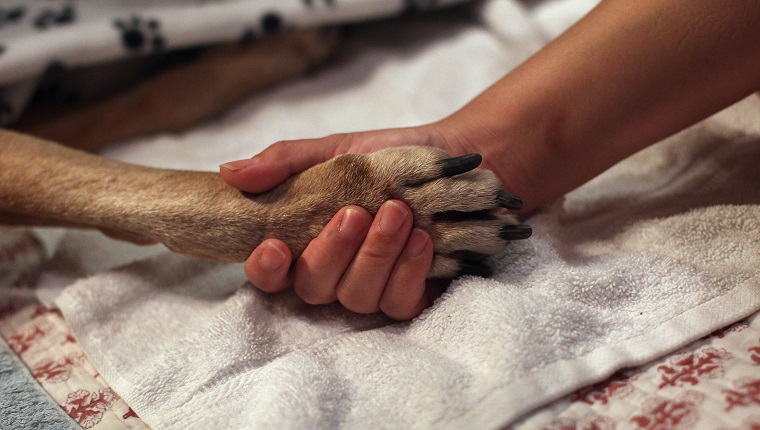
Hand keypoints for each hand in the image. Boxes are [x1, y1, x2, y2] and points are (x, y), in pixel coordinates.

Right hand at [220, 125, 484, 319]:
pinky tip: (421, 240)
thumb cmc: (387, 156)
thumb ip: (286, 162)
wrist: (453, 159)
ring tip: (398, 213)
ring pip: (356, 297)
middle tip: (356, 212)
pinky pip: (398, 304)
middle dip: (332, 252)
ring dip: (375, 256)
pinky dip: (408, 272)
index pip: (270, 273)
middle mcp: (333, 270)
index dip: (265, 269)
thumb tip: (230, 172)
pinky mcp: (409, 294)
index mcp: (305, 239)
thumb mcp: (336, 149)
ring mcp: (371, 286)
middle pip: (312, 288)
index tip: (273, 245)